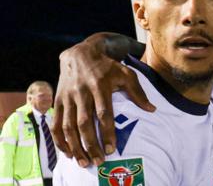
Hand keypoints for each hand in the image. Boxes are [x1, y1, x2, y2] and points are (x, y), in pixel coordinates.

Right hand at [51, 40, 154, 166]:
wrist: (80, 54)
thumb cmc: (108, 67)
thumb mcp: (126, 74)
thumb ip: (138, 92)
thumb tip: (152, 110)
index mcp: (100, 86)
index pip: (103, 113)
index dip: (107, 132)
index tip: (112, 148)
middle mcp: (82, 92)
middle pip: (84, 123)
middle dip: (91, 144)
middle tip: (99, 161)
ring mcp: (68, 97)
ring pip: (68, 126)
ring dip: (75, 146)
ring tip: (84, 162)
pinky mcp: (58, 101)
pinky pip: (56, 123)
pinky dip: (59, 139)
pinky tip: (68, 152)